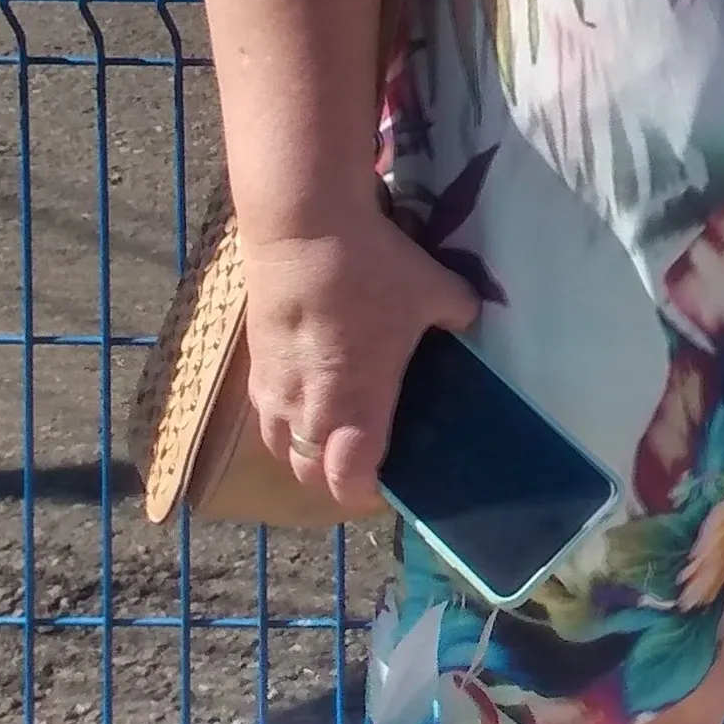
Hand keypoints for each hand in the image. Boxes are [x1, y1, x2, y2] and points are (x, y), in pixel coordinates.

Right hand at [237, 207, 482, 509]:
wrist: (304, 229)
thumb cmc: (373, 269)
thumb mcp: (436, 291)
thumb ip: (458, 315)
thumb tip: (469, 320)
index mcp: (354, 405)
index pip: (348, 480)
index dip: (366, 494)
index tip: (389, 487)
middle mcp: (306, 409)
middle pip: (308, 474)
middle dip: (333, 478)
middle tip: (364, 460)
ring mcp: (273, 389)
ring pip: (280, 446)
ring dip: (304, 450)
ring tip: (334, 431)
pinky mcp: (254, 362)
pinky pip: (267, 410)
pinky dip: (285, 416)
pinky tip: (308, 390)